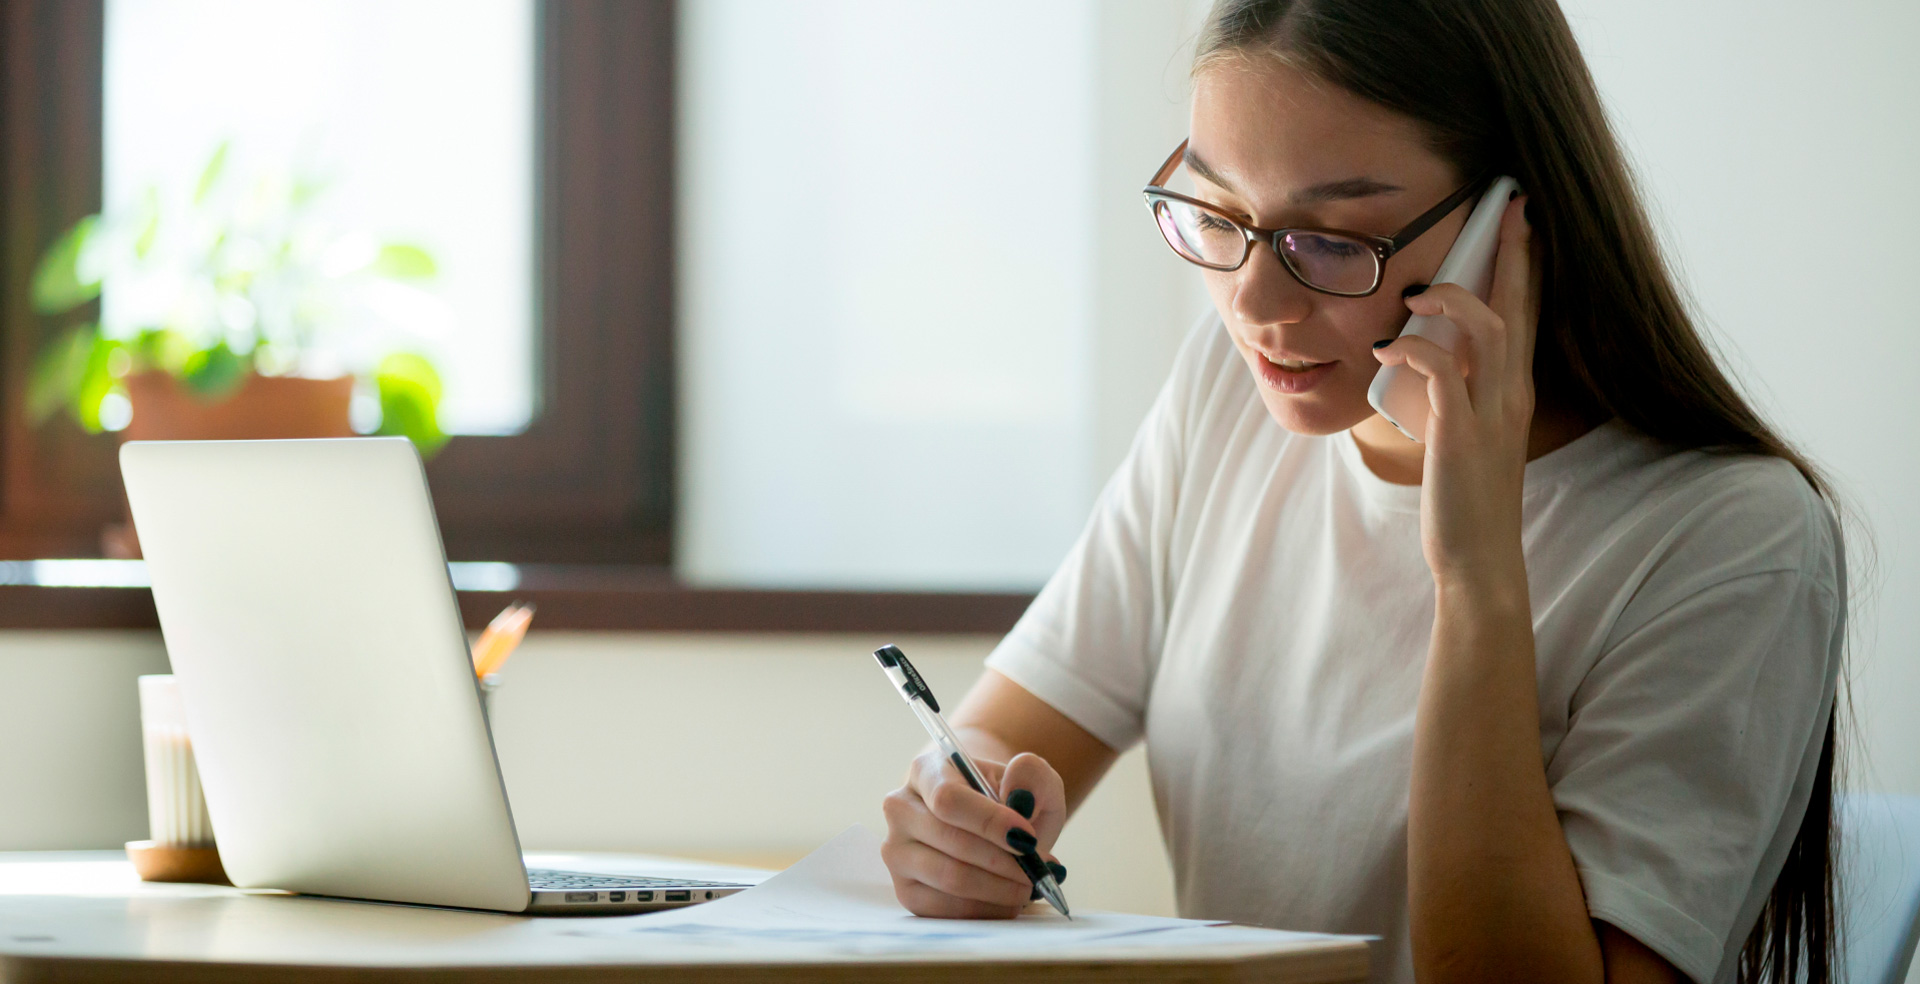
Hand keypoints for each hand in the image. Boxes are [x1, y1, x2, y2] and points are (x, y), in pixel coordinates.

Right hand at [880, 749, 1065, 917]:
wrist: (988, 824)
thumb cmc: (1007, 800)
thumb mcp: (1030, 779)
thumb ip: (1032, 775)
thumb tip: (1019, 793)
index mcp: (925, 771)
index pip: (947, 798)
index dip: (989, 821)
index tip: (1027, 838)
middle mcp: (901, 809)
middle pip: (950, 841)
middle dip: (1003, 861)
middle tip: (1037, 870)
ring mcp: (898, 853)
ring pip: (949, 878)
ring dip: (999, 888)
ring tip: (1028, 885)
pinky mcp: (906, 891)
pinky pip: (946, 909)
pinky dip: (986, 908)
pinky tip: (1008, 899)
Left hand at [1372, 195, 1537, 587]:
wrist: (1478, 558)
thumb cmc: (1465, 497)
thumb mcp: (1465, 432)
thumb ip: (1457, 393)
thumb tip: (1427, 359)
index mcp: (1513, 391)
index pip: (1527, 315)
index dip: (1525, 267)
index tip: (1523, 222)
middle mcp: (1511, 394)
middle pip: (1519, 307)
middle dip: (1513, 255)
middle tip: (1508, 207)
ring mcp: (1490, 413)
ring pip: (1490, 331)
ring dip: (1454, 300)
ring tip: (1418, 294)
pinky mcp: (1460, 433)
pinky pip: (1441, 374)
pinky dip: (1416, 351)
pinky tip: (1391, 349)